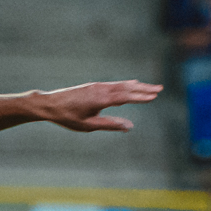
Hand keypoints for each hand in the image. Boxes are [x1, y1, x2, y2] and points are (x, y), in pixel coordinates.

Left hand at [40, 81, 162, 131]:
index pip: (126, 97)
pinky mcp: (94, 86)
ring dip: (137, 85)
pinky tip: (131, 84)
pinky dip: (126, 84)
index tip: (155, 96)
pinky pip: (115, 84)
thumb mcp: (89, 125)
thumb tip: (130, 126)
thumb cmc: (68, 117)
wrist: (50, 104)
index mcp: (101, 99)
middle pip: (127, 88)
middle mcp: (101, 89)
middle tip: (160, 88)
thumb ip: (110, 125)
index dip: (141, 97)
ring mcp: (98, 86)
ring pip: (121, 84)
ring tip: (151, 86)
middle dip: (144, 88)